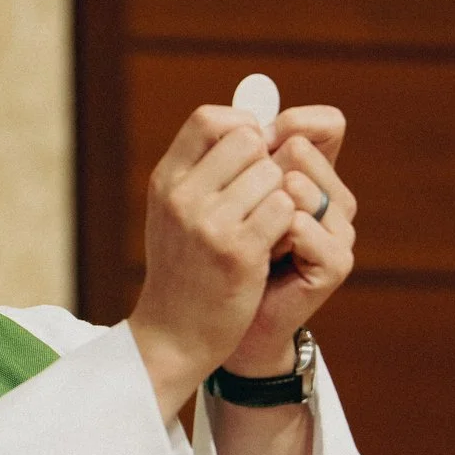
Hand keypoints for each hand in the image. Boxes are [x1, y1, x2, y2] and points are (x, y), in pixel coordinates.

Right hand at [128, 104, 306, 413]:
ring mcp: (209, 224)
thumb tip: (254, 125)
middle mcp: (182, 196)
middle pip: (249, 141)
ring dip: (280, 197)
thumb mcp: (175, 212)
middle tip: (263, 197)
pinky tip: (272, 246)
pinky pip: (285, 208)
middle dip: (267, 164)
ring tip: (265, 228)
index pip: (209, 119)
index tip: (252, 154)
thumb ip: (203, 170)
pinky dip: (288, 225)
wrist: (174, 335)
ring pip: (273, 175)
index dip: (241, 127)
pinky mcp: (239, 252)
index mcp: (166, 180)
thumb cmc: (183, 270)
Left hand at [223, 104, 356, 377]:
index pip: (325, 124)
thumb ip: (237, 153)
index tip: (250, 148)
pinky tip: (257, 253)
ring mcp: (340, 230)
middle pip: (303, 148)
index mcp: (315, 175)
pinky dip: (270, 236)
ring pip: (297, 184)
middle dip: (255, 172)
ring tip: (245, 236)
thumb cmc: (218, 253)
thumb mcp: (222, 195)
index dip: (286, 126)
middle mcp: (335, 197)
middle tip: (236, 211)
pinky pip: (300, 225)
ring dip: (256, 206)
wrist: (216, 321)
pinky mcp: (337, 262)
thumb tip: (249, 109)